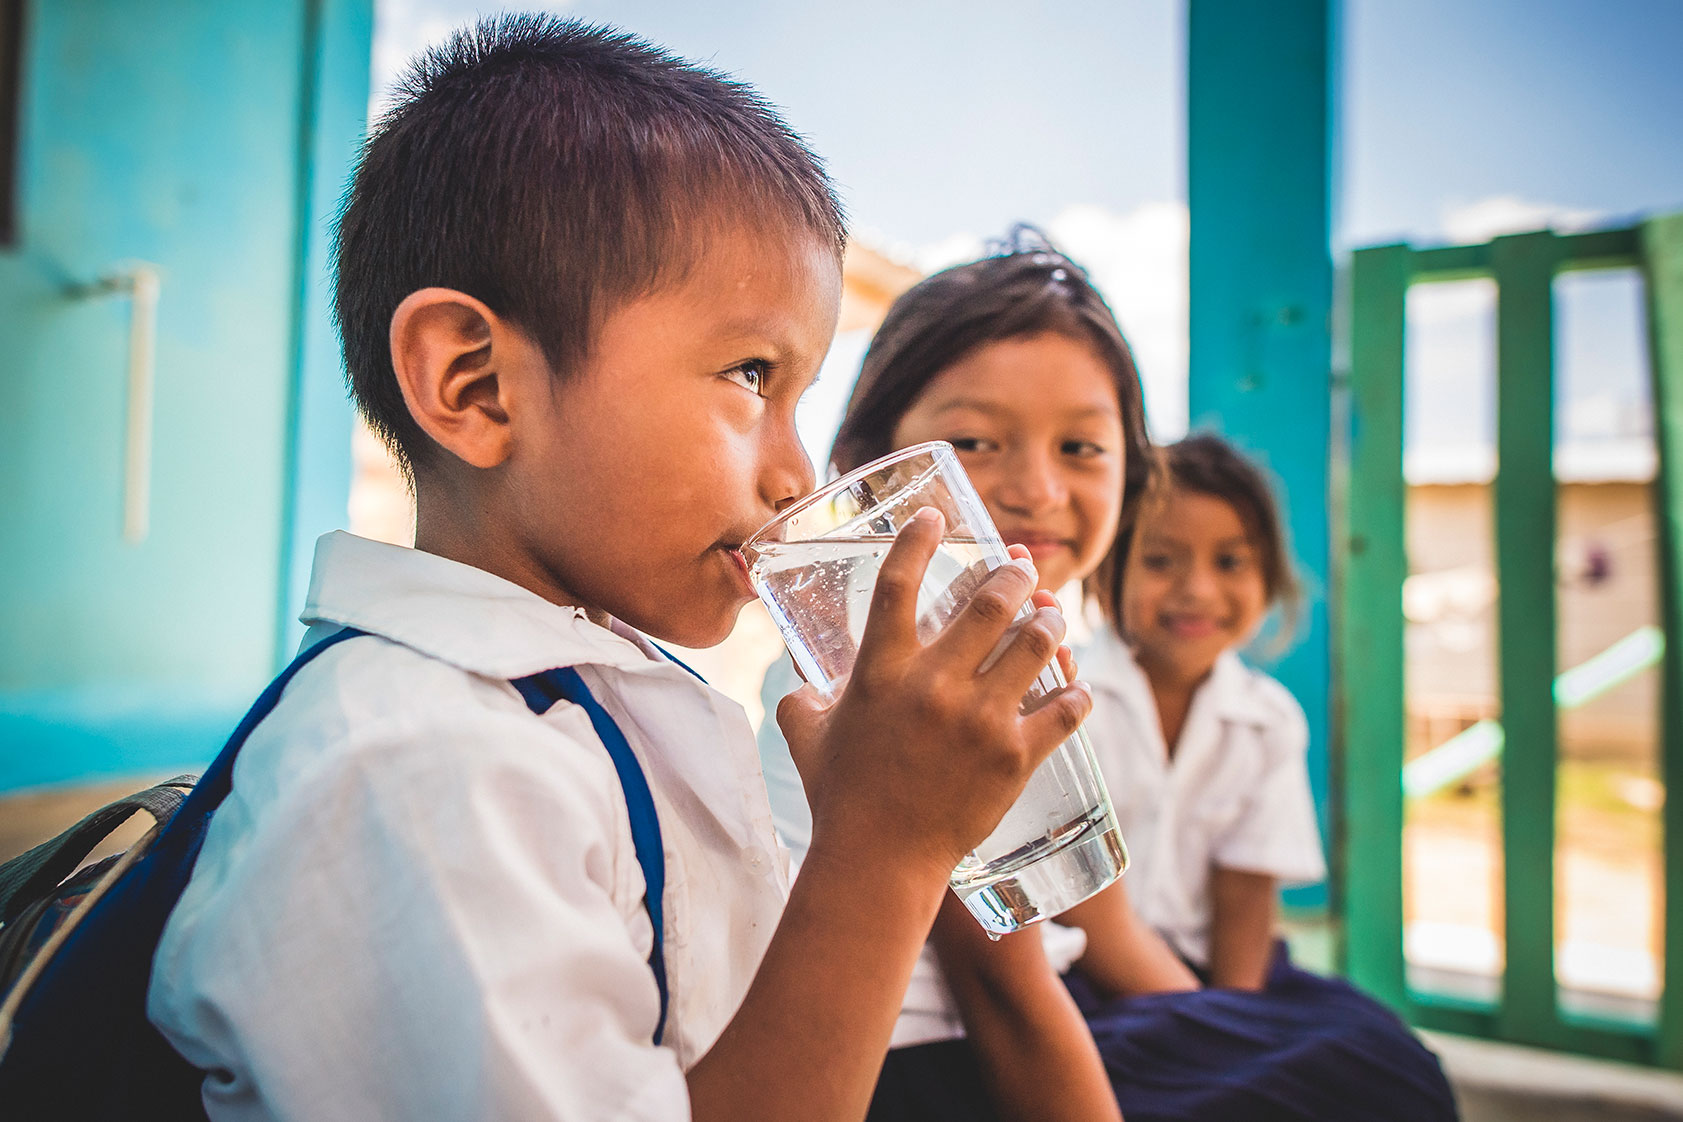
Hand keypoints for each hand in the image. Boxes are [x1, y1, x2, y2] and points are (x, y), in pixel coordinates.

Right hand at [777, 509, 1092, 879]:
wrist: (879, 861)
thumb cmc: (839, 798)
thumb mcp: (805, 737)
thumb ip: (801, 700)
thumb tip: (800, 683)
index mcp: (881, 672)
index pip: (899, 582)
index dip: (920, 539)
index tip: (937, 518)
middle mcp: (933, 685)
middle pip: (989, 602)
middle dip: (1013, 576)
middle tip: (1021, 571)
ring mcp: (980, 719)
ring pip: (1035, 644)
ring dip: (1049, 620)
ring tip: (1051, 614)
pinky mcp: (1015, 756)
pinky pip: (1065, 710)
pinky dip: (1076, 694)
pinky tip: (1078, 688)